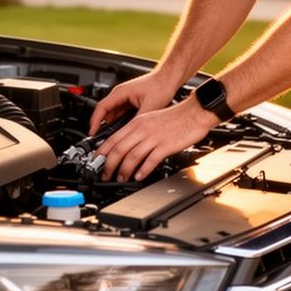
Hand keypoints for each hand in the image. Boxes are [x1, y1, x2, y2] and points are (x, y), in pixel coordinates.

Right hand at [89, 71, 179, 135]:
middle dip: (104, 127)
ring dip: (114, 126)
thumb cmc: (161, 85)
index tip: (92, 133)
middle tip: (104, 140)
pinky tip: (126, 131)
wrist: (170, 78)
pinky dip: (121, 123)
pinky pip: (122, 114)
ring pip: (114, 115)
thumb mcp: (149, 107)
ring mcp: (125, 98)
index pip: (101, 108)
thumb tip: (131, 134)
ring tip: (115, 138)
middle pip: (106, 113)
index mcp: (120, 93)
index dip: (95, 122)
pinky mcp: (131, 102)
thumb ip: (138, 122)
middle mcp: (120, 94)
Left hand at [96, 99, 217, 180]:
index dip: (102, 152)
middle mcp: (143, 129)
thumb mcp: (150, 119)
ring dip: (124, 170)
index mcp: (137, 122)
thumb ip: (138, 131)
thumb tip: (127, 145)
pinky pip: (150, 159)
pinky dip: (143, 170)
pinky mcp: (166, 145)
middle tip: (105, 175)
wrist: (194, 112)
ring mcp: (154, 137)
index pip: (113, 138)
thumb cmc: (175, 117)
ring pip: (132, 155)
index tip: (97, 162)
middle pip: (119, 149)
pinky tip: (139, 176)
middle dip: (109, 165)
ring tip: (120, 178)